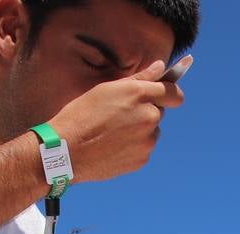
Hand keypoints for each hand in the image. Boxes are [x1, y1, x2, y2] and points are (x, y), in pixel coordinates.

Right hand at [50, 60, 184, 184]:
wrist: (66, 152)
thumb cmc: (81, 116)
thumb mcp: (106, 89)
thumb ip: (139, 78)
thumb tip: (160, 67)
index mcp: (139, 94)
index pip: (173, 92)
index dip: (171, 93)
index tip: (168, 95)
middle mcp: (149, 116)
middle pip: (160, 111)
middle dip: (146, 110)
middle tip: (120, 114)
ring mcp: (147, 140)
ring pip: (151, 131)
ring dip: (139, 129)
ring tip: (112, 132)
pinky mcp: (142, 159)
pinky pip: (143, 148)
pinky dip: (133, 146)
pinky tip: (112, 146)